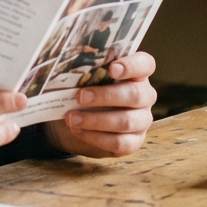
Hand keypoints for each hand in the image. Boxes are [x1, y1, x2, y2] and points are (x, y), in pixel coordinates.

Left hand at [42, 51, 156, 157]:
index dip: (132, 65)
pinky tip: (78, 131)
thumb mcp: (82, 76)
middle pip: (135, 95)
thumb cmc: (82, 89)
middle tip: (80, 96)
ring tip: (71, 118)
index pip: (145, 64)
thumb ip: (83, 68)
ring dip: (96, 120)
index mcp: (136, 72)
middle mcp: (144, 95)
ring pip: (126, 121)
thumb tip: (61, 63)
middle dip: (106, 96)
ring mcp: (141, 120)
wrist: (75, 119)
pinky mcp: (134, 141)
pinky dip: (96, 137)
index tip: (112, 68)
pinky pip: (120, 142)